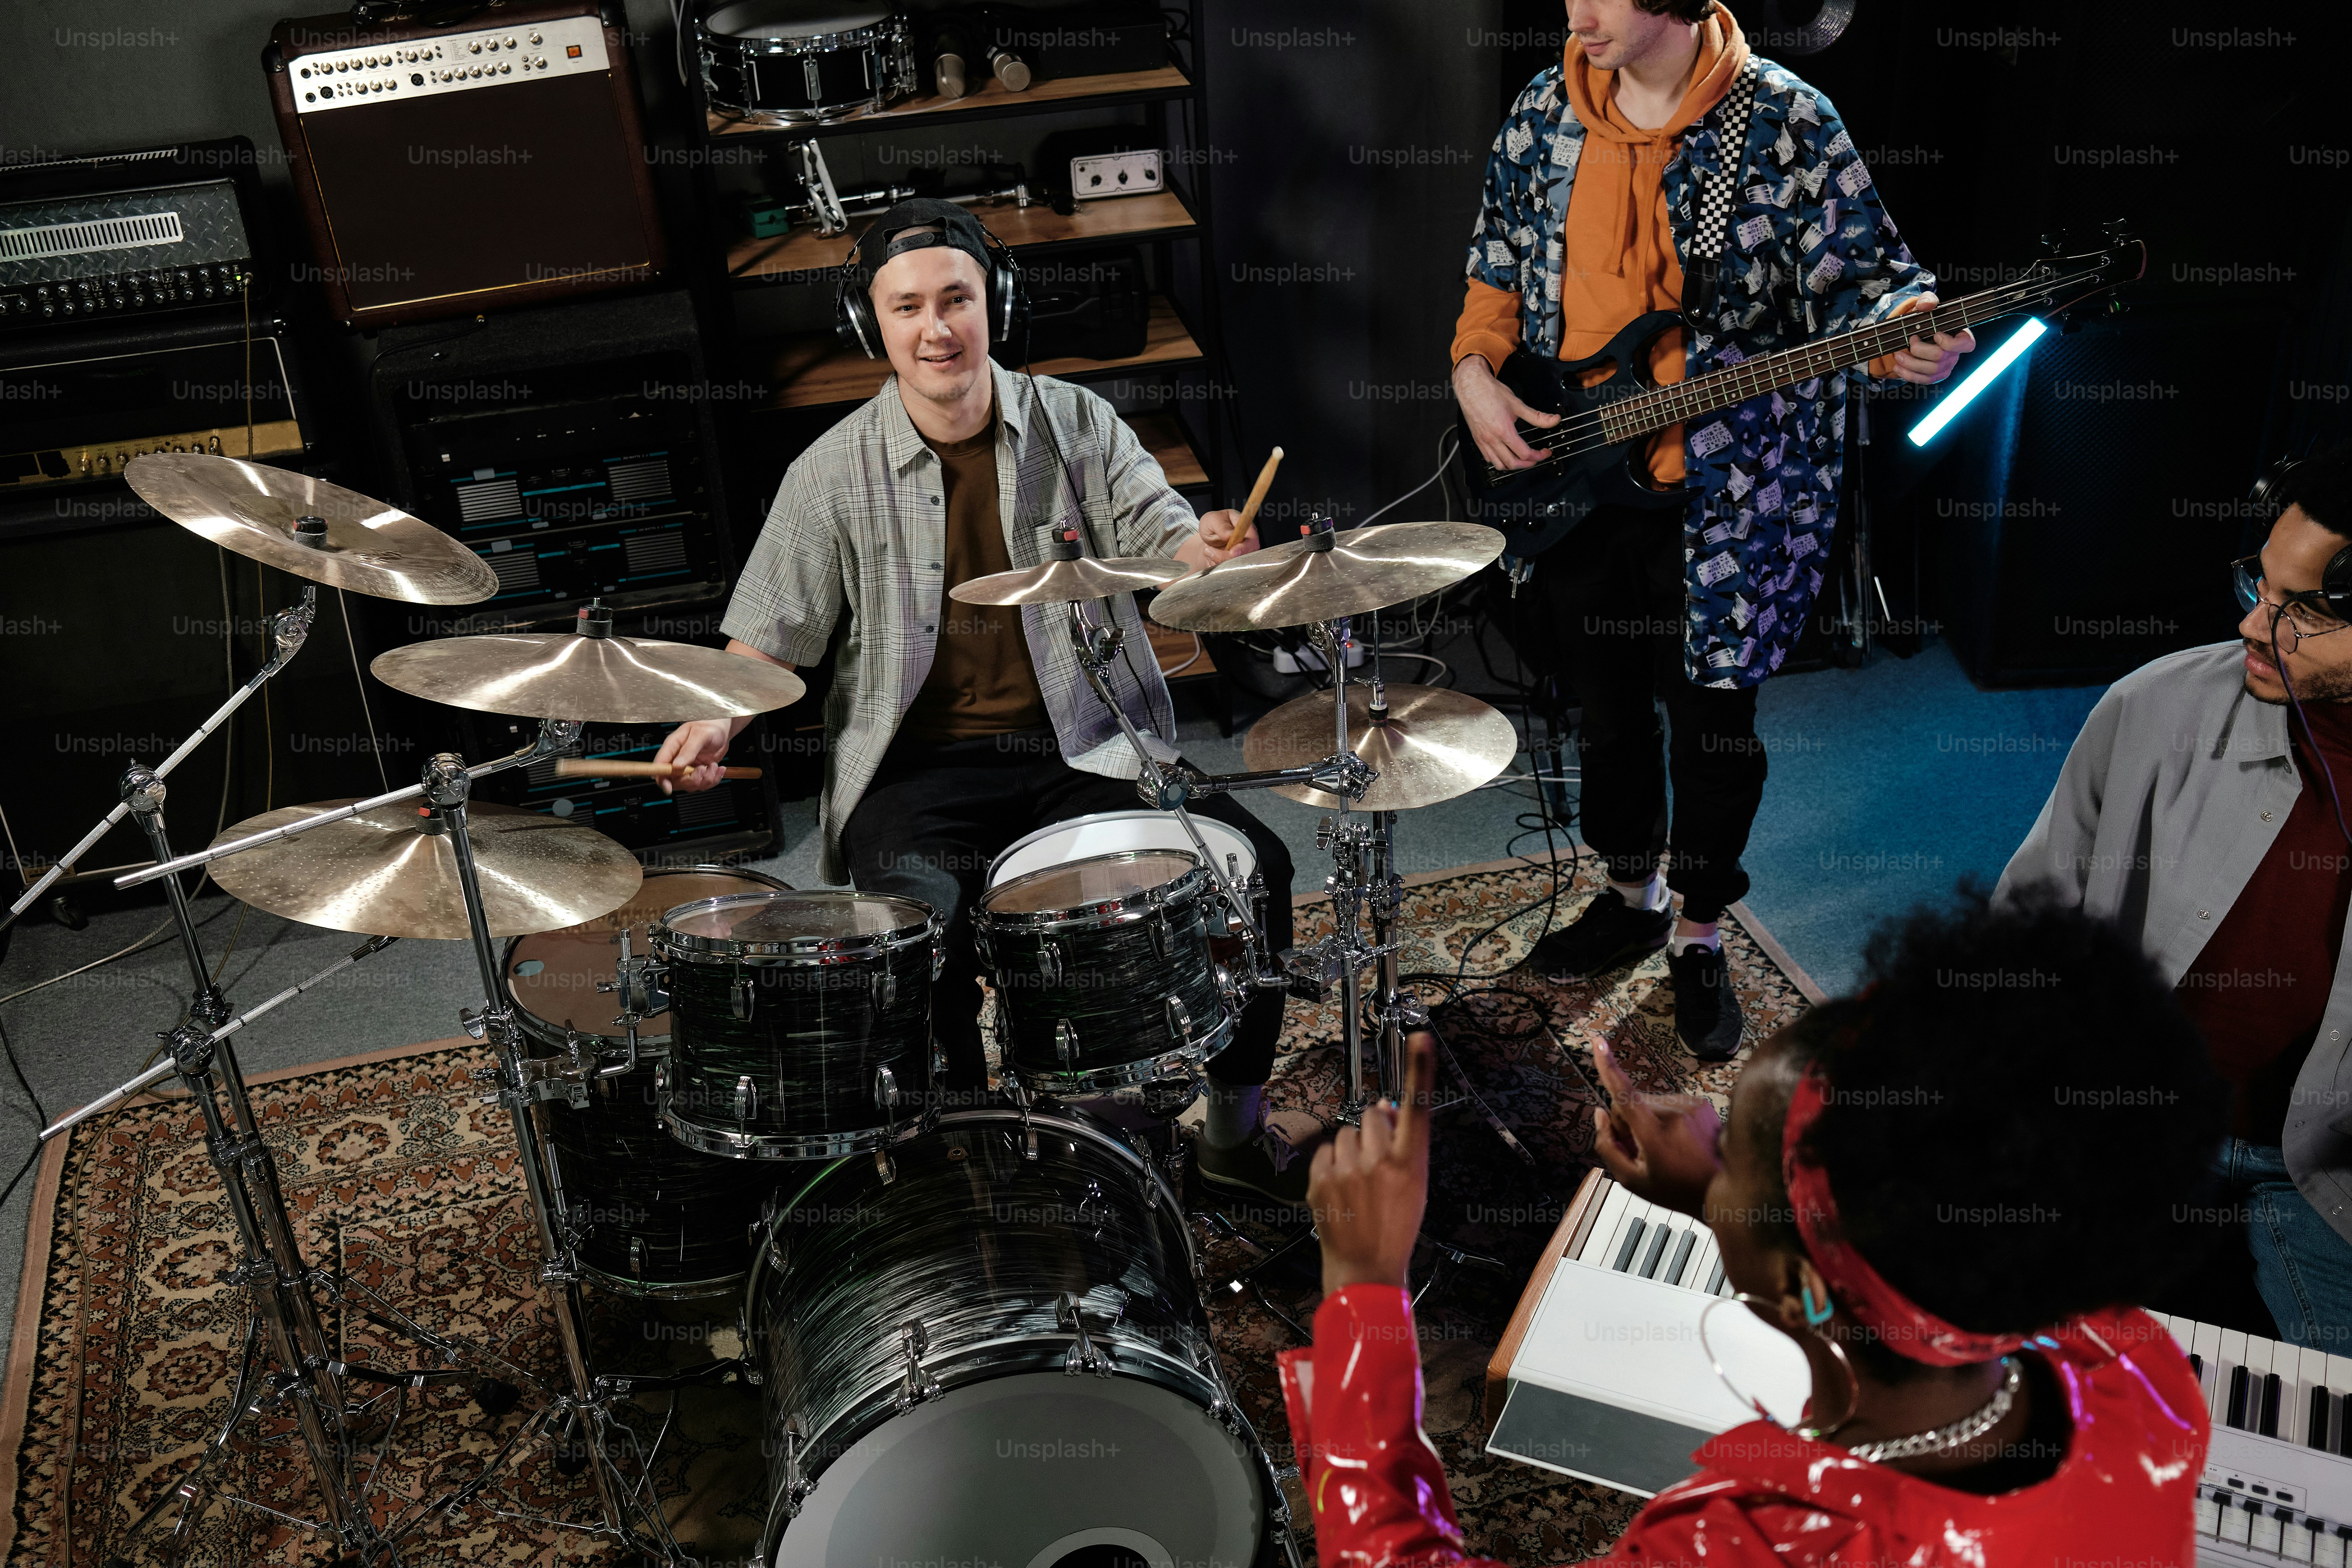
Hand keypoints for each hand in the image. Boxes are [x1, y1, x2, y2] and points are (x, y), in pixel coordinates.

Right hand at [651, 719, 733, 794]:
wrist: (722, 729)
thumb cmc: (709, 725)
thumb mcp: (700, 734)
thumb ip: (689, 749)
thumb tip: (677, 765)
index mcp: (672, 746)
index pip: (660, 765)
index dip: (661, 778)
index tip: (668, 787)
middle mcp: (678, 759)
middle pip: (675, 780)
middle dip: (691, 780)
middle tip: (703, 769)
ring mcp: (688, 767)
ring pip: (690, 785)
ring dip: (705, 779)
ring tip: (714, 765)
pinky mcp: (698, 772)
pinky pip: (702, 784)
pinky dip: (713, 779)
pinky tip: (719, 769)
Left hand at [1193, 507, 1259, 564]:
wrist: (1205, 536)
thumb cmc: (1213, 524)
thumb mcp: (1213, 519)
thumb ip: (1221, 526)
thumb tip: (1229, 534)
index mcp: (1247, 529)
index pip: (1252, 542)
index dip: (1243, 549)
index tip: (1232, 552)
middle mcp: (1247, 544)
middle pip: (1244, 557)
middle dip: (1225, 557)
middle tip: (1209, 550)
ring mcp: (1242, 556)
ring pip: (1233, 566)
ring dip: (1217, 560)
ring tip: (1208, 550)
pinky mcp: (1234, 565)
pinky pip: (1227, 571)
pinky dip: (1216, 565)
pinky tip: (1211, 557)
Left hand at [1309, 1032, 1434, 1295]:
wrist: (1366, 1270)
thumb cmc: (1396, 1228)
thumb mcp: (1414, 1185)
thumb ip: (1402, 1144)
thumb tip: (1383, 1107)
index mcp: (1410, 1164)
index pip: (1417, 1108)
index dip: (1420, 1070)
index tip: (1421, 1037)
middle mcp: (1378, 1163)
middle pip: (1371, 1116)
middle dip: (1374, 1129)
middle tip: (1377, 1160)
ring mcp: (1347, 1172)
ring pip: (1346, 1133)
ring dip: (1352, 1148)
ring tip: (1359, 1180)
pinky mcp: (1320, 1181)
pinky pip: (1326, 1151)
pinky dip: (1332, 1163)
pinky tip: (1342, 1187)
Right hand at [1451, 354, 1557, 472]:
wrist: (1471, 385)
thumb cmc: (1490, 392)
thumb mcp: (1517, 404)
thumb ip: (1537, 416)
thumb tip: (1553, 420)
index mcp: (1503, 430)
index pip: (1524, 453)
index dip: (1538, 456)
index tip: (1544, 453)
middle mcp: (1492, 439)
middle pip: (1512, 463)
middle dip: (1527, 464)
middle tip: (1536, 458)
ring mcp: (1483, 441)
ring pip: (1499, 464)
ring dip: (1512, 466)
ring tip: (1521, 460)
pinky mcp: (1477, 440)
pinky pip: (1488, 458)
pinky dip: (1499, 461)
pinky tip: (1505, 455)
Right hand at [1588, 1038, 1722, 1217]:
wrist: (1721, 1190)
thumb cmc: (1675, 1189)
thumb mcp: (1631, 1180)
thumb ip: (1607, 1146)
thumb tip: (1599, 1114)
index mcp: (1654, 1133)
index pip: (1624, 1094)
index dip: (1607, 1066)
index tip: (1598, 1040)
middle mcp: (1673, 1113)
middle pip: (1630, 1102)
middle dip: (1627, 1121)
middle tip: (1641, 1149)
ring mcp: (1690, 1105)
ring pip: (1649, 1102)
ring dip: (1648, 1120)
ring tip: (1664, 1148)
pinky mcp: (1700, 1103)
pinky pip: (1668, 1103)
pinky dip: (1666, 1118)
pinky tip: (1678, 1140)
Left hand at [1882, 294, 1975, 385]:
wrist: (1917, 331)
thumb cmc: (1927, 317)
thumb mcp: (1927, 304)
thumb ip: (1928, 300)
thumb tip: (1925, 306)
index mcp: (1961, 336)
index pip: (1967, 344)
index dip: (1951, 343)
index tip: (1936, 334)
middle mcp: (1955, 354)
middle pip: (1940, 357)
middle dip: (1920, 350)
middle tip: (1910, 340)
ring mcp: (1946, 367)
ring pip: (1930, 371)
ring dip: (1910, 363)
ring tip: (1898, 355)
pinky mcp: (1934, 376)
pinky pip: (1924, 380)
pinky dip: (1908, 375)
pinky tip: (1898, 367)